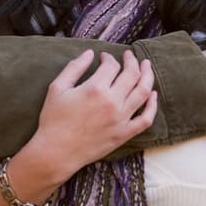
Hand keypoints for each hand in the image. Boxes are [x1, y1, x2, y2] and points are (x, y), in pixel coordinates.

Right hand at [22, 50, 157, 181]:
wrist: (56, 152)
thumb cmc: (53, 119)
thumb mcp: (57, 88)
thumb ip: (74, 67)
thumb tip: (90, 53)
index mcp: (95, 88)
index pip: (111, 65)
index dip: (108, 58)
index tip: (103, 57)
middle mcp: (112, 102)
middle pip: (132, 74)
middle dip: (131, 60)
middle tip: (129, 55)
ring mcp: (121, 119)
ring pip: (143, 92)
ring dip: (147, 75)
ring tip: (146, 66)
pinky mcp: (124, 134)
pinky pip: (146, 119)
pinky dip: (152, 106)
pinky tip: (152, 95)